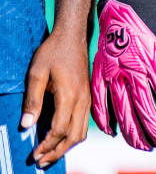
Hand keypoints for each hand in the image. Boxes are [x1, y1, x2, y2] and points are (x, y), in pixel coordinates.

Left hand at [23, 29, 89, 165]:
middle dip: (58, 151)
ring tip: (51, 154)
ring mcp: (87, 98)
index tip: (33, 154)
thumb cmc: (53, 52)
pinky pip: (84, 123)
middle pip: (74, 135)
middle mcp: (83, 100)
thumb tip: (26, 126)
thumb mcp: (36, 73)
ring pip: (82, 131)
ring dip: (67, 146)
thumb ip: (32, 101)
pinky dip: (74, 135)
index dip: (47, 145)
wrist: (73, 36)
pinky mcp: (87, 96)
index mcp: (70, 95)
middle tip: (41, 161)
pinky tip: (62, 138)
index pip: (60, 129)